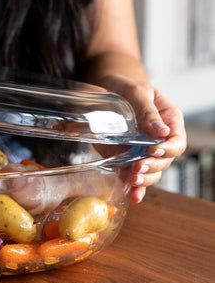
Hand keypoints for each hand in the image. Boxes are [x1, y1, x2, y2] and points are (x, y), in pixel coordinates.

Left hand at [99, 76, 186, 202]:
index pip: (177, 142)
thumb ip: (147, 111)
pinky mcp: (128, 158)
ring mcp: (144, 151)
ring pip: (153, 173)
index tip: (153, 150)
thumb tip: (162, 131)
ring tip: (131, 179)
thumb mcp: (137, 92)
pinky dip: (134, 187)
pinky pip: (136, 176)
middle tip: (137, 166)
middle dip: (152, 166)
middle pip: (165, 161)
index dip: (168, 149)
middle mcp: (159, 140)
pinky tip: (131, 195)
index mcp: (169, 121)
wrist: (106, 90)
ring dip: (144, 179)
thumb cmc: (126, 87)